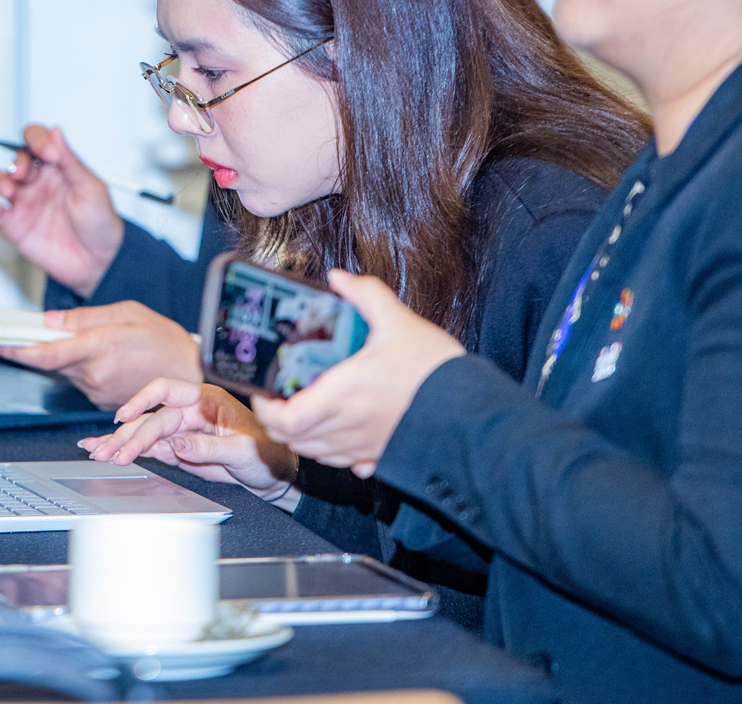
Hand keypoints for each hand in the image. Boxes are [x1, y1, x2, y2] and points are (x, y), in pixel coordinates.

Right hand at [0, 124, 124, 295]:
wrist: (98, 262)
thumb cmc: (100, 224)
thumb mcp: (92, 188)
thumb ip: (71, 161)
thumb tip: (56, 131)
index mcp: (57, 167)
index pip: (38, 140)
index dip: (38, 139)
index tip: (49, 154)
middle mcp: (38, 181)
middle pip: (16, 158)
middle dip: (18, 162)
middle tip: (25, 173)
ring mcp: (24, 201)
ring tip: (10, 191)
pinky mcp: (13, 224)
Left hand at [0, 301, 198, 407]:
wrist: (191, 374)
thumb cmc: (164, 340)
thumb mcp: (127, 313)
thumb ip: (84, 317)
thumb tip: (51, 320)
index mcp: (98, 348)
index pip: (44, 353)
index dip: (15, 350)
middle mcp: (94, 375)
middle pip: (51, 362)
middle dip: (40, 348)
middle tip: (31, 333)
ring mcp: (97, 392)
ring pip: (67, 372)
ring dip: (68, 358)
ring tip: (96, 344)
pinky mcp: (102, 403)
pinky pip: (83, 382)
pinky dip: (84, 369)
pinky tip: (107, 359)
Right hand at [78, 379, 295, 499]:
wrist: (276, 474)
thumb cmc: (269, 454)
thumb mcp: (244, 451)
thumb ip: (210, 447)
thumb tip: (178, 444)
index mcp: (207, 400)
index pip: (166, 390)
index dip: (142, 400)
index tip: (124, 415)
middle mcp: (191, 411)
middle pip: (150, 418)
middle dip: (126, 435)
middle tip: (106, 452)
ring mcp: (183, 431)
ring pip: (145, 434)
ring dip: (121, 443)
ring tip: (97, 453)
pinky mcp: (180, 449)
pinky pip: (150, 448)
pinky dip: (130, 450)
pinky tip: (110, 451)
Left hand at [251, 270, 466, 478]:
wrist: (477, 414)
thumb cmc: (437, 373)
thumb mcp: (400, 322)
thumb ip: (366, 295)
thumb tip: (339, 279)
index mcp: (343, 397)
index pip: (284, 420)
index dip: (266, 409)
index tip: (265, 389)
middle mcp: (347, 428)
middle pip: (292, 438)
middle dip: (278, 418)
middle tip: (281, 392)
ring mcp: (362, 447)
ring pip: (314, 451)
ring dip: (301, 433)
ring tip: (305, 404)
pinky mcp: (379, 456)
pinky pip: (342, 462)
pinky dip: (329, 448)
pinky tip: (339, 427)